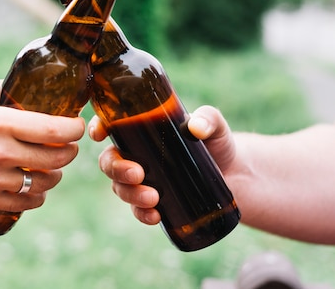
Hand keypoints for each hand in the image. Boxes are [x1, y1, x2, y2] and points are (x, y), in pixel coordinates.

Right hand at [0, 79, 84, 212]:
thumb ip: (6, 90)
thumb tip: (32, 87)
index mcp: (0, 122)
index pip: (55, 130)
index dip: (75, 129)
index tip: (77, 126)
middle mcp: (0, 152)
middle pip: (56, 158)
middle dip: (69, 152)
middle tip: (68, 146)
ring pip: (44, 183)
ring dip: (55, 175)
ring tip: (52, 167)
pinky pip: (25, 202)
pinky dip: (37, 196)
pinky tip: (37, 188)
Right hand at [90, 105, 234, 224]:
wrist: (236, 174)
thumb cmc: (218, 142)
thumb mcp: (214, 125)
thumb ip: (208, 119)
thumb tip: (195, 128)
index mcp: (142, 130)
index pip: (111, 126)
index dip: (98, 128)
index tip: (99, 134)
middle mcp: (136, 155)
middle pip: (109, 161)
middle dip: (116, 170)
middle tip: (138, 174)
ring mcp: (143, 180)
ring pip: (120, 188)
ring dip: (130, 194)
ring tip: (153, 198)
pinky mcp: (154, 202)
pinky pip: (137, 210)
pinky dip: (142, 214)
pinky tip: (155, 216)